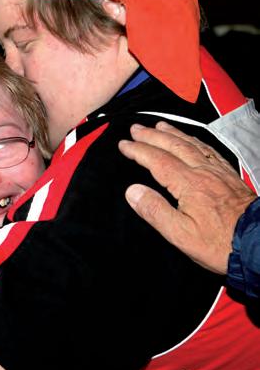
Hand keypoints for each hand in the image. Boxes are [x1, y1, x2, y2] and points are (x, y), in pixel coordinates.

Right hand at [118, 122, 255, 273]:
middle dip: (152, 136)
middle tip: (136, 128)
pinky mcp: (230, 177)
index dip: (139, 151)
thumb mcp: (179, 234)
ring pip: (192, 144)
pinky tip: (192, 141)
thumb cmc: (218, 243)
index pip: (157, 161)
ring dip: (173, 133)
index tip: (124, 145)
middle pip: (174, 146)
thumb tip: (132, 191)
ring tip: (160, 126)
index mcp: (189, 184)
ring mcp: (219, 172)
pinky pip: (210, 150)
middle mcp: (203, 172)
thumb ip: (154, 210)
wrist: (257, 244)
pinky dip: (195, 141)